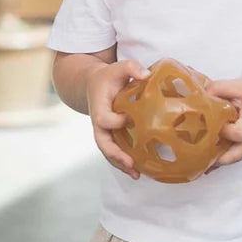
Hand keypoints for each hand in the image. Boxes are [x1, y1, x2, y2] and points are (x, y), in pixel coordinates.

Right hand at [86, 60, 148, 179]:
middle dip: (115, 155)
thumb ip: (131, 67)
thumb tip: (147, 75)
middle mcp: (99, 123)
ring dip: (120, 164)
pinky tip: (139, 170)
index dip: (115, 121)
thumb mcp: (118, 67)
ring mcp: (104, 131)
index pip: (104, 119)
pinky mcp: (111, 134)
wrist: (93, 84)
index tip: (129, 118)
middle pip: (103, 143)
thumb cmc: (109, 76)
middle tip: (130, 164)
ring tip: (136, 175)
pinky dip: (124, 161)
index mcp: (99, 107)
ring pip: (109, 151)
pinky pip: (115, 150)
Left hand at [207, 73, 241, 167]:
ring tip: (201, 161)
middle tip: (200, 157)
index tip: (214, 125)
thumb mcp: (239, 85)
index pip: (240, 133)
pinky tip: (210, 159)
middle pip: (238, 155)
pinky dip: (223, 157)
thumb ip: (218, 89)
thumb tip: (199, 98)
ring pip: (236, 158)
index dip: (225, 132)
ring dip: (219, 161)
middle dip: (218, 159)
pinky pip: (237, 154)